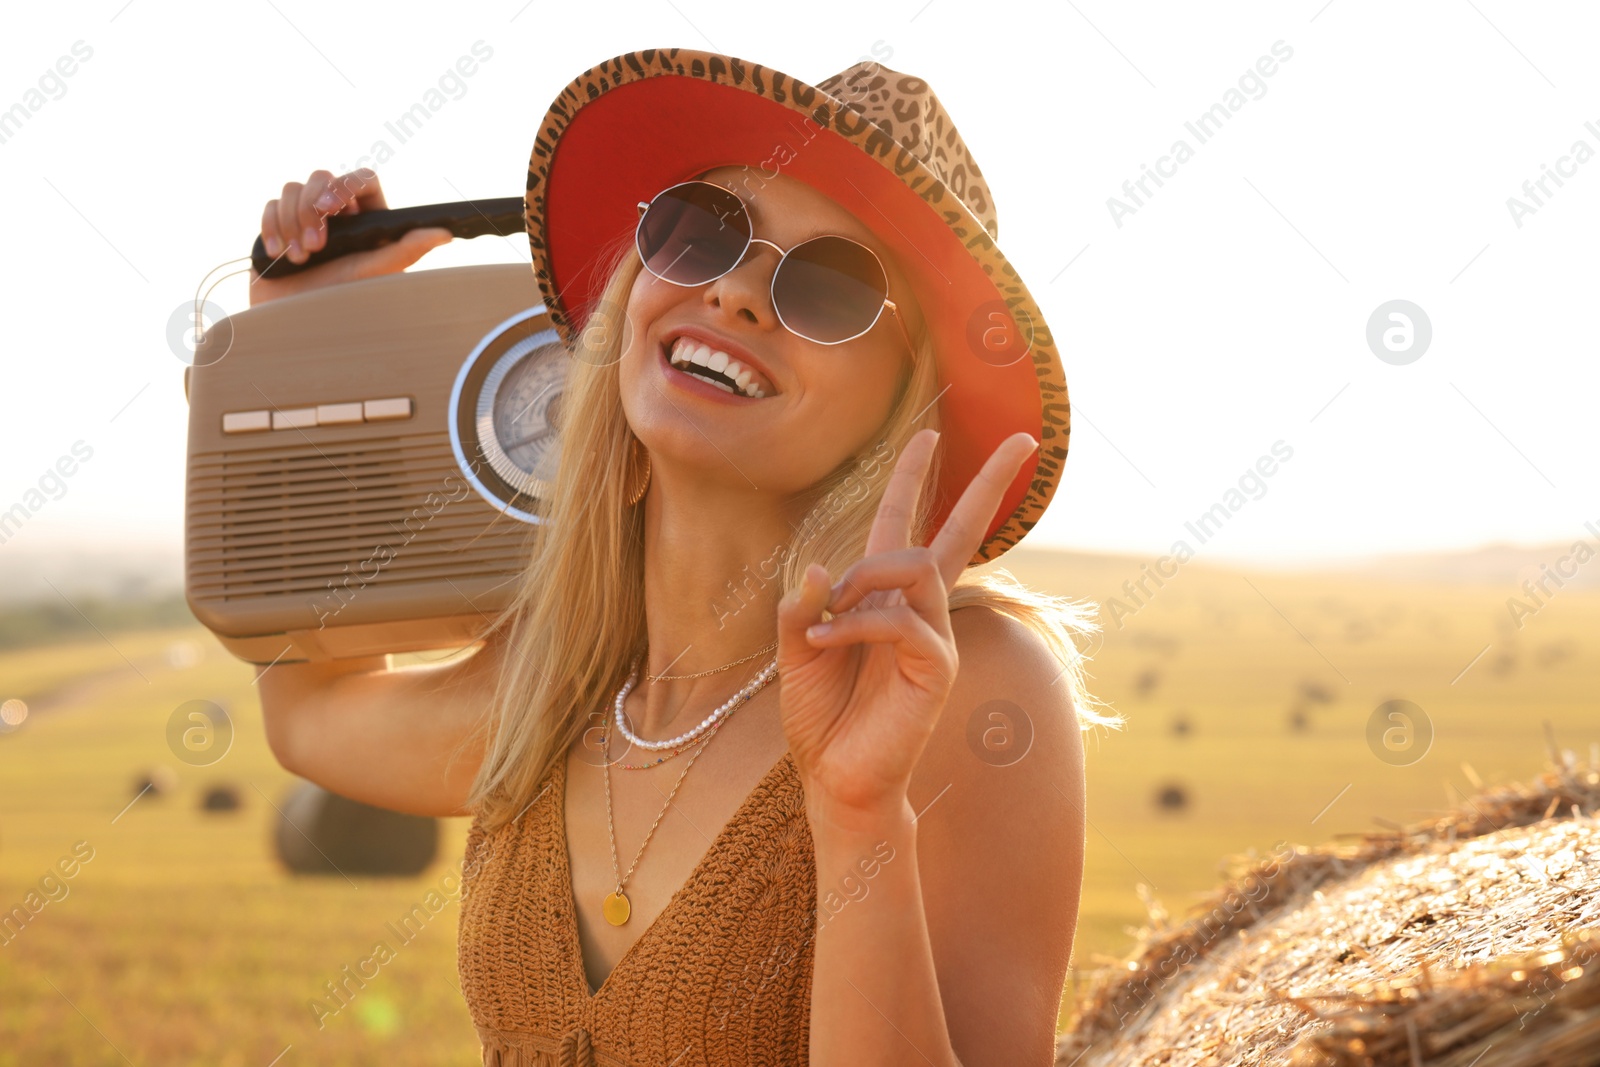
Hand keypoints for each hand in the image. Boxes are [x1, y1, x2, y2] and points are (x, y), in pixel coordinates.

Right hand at [249, 168, 451, 305]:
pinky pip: (271, 204)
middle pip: (324, 177)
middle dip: (313, 210)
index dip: (347, 183)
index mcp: (366, 216)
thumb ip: (407, 249)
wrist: (294, 321)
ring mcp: (305, 215)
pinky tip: (277, 254)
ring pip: (294, 188)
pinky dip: (271, 227)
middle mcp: (337, 212)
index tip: (333, 207)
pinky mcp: (278, 223)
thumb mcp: (376, 272)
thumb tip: (445, 234)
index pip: (362, 178)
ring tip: (301, 258)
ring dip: (292, 222)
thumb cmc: (341, 299)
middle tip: (317, 247)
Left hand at [775, 428, 1040, 828]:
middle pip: (961, 531)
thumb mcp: (797, 651)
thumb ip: (804, 607)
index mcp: (884, 596)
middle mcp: (917, 608)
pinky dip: (857, 623)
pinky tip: (826, 643)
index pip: (906, 524)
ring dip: (864, 576)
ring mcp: (934, 636)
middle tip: (1025, 439)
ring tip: (827, 615)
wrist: (834, 779)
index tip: (927, 433)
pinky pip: (902, 620)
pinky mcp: (936, 667)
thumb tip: (821, 565)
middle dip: (990, 482)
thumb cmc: (821, 716)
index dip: (914, 477)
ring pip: (918, 565)